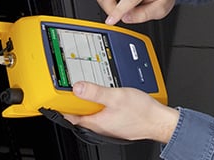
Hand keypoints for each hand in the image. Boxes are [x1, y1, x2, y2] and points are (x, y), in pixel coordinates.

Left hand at [62, 81, 179, 142]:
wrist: (159, 121)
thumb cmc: (141, 112)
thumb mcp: (116, 97)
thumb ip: (96, 92)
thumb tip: (77, 87)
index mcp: (96, 122)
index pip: (70, 116)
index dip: (61, 106)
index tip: (54, 97)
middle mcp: (100, 126)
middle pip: (80, 113)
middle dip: (75, 101)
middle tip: (71, 87)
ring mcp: (108, 125)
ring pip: (92, 112)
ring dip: (88, 102)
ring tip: (88, 89)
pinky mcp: (116, 122)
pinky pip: (102, 113)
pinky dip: (100, 104)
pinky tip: (105, 96)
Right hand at [96, 0, 183, 24]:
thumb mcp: (161, 8)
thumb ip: (143, 15)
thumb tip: (125, 18)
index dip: (117, 11)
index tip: (110, 21)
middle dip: (108, 9)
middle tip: (119, 17)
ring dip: (106, 5)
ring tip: (120, 10)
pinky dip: (107, 1)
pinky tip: (118, 4)